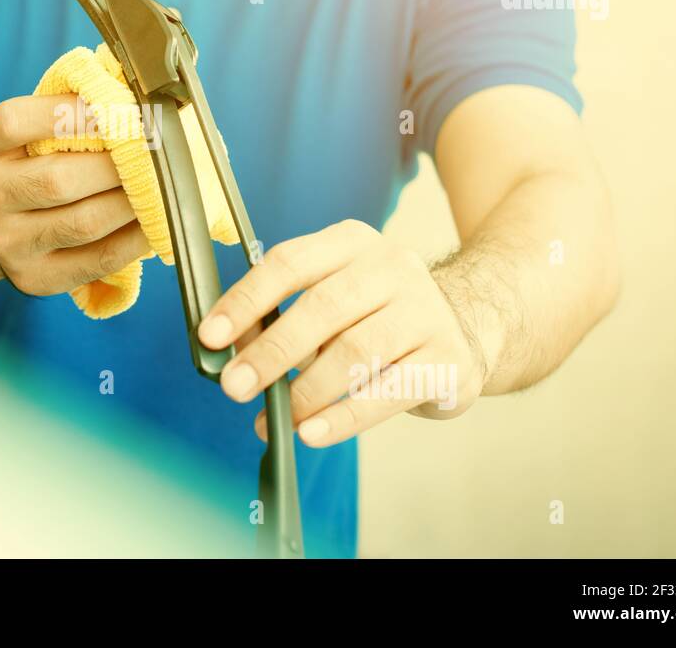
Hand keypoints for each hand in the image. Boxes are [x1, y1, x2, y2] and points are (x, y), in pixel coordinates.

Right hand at [0, 94, 150, 295]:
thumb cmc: (19, 163)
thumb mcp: (19, 131)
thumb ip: (61, 112)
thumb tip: (130, 96)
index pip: (14, 122)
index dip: (68, 112)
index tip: (114, 106)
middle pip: (58, 179)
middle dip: (117, 164)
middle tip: (153, 151)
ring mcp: (6, 243)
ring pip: (83, 223)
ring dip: (132, 202)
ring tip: (158, 185)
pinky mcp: (34, 278)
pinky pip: (97, 260)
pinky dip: (134, 239)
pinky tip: (153, 221)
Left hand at [196, 220, 491, 447]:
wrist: (465, 326)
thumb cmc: (374, 315)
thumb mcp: (331, 297)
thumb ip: (282, 316)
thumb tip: (229, 352)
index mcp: (352, 242)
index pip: (289, 263)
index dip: (246, 300)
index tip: (210, 336)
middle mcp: (393, 267)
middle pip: (322, 308)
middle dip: (271, 351)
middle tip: (234, 386)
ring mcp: (425, 311)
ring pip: (355, 352)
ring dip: (304, 392)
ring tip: (271, 419)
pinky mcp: (448, 359)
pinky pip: (387, 393)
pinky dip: (344, 418)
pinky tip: (311, 432)